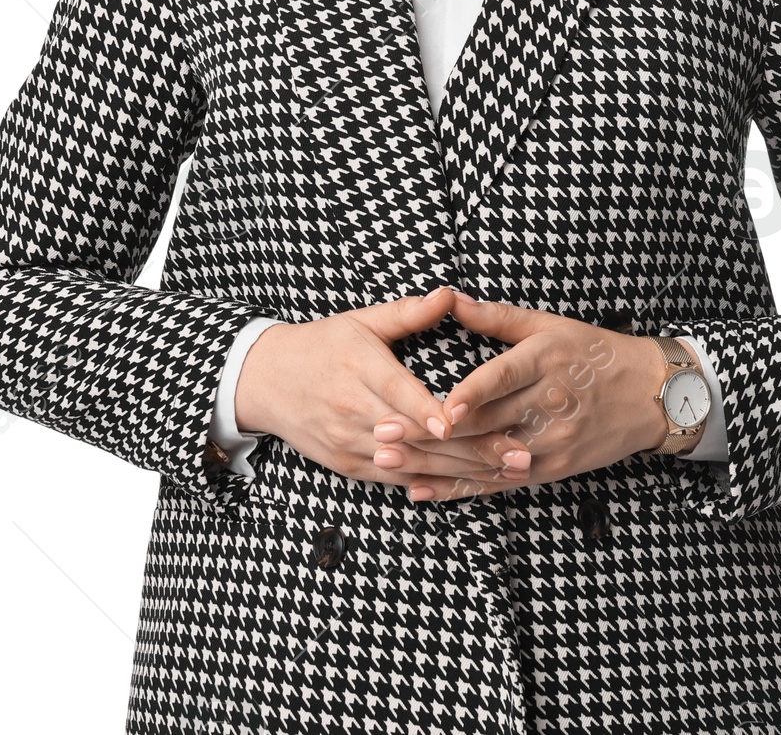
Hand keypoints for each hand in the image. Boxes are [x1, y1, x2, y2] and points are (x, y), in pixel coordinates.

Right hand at [232, 286, 530, 494]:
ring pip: (409, 463)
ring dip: (460, 471)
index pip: (396, 392)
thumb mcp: (361, 321)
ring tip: (505, 473)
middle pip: (414, 435)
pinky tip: (469, 486)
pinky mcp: (349, 466)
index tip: (454, 421)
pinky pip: (394, 479)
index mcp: (358, 367)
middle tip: (516, 453)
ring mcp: (350, 442)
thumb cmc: (321, 345)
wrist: (264, 381)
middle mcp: (353, 410)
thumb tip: (449, 293)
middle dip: (469, 448)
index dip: (425, 410)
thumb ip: (408, 313)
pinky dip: (431, 484)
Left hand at [367, 293, 668, 502]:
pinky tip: (423, 490)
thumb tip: (453, 299)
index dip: (470, 395)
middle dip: (429, 433)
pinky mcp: (553, 469)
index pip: (503, 379)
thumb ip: (498, 317)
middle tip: (382, 432)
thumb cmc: (594, 353)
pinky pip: (500, 483)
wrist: (650, 395)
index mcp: (545, 361)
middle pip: (484, 424)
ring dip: (435, 465)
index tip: (437, 408)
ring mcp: (551, 443)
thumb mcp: (550, 324)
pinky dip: (460, 489)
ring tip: (390, 463)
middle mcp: (548, 405)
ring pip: (486, 459)